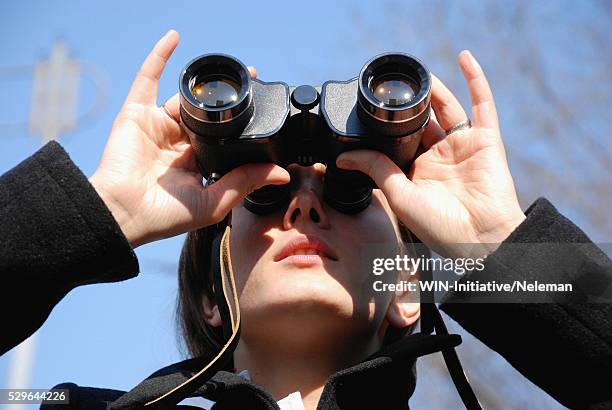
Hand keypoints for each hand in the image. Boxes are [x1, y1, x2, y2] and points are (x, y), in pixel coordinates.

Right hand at [90, 31, 288, 247]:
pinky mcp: (137, 113)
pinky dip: (159, 56)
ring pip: (183, 97)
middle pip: (206, 113)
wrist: (125, 212)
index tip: (260, 105)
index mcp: (197, 162)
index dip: (239, 121)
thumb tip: (281, 174)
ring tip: (228, 70)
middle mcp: (178, 143)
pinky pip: (148, 78)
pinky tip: (175, 38)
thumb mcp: (215, 201)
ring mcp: (157, 125)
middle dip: (225, 98)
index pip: (222, 136)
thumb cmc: (165, 215)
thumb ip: (246, 182)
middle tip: (249, 80)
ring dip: (202, 82)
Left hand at [336, 50, 524, 257]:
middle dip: (408, 105)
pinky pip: (482, 104)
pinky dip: (475, 80)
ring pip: (446, 109)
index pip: (399, 142)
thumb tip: (345, 155)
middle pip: (421, 121)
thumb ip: (377, 169)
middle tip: (390, 87)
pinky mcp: (486, 140)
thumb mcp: (400, 196)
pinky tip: (464, 58)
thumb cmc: (442, 228)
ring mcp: (463, 147)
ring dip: (433, 89)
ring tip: (415, 74)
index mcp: (418, 173)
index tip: (368, 110)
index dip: (386, 127)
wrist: (482, 237)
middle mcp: (439, 158)